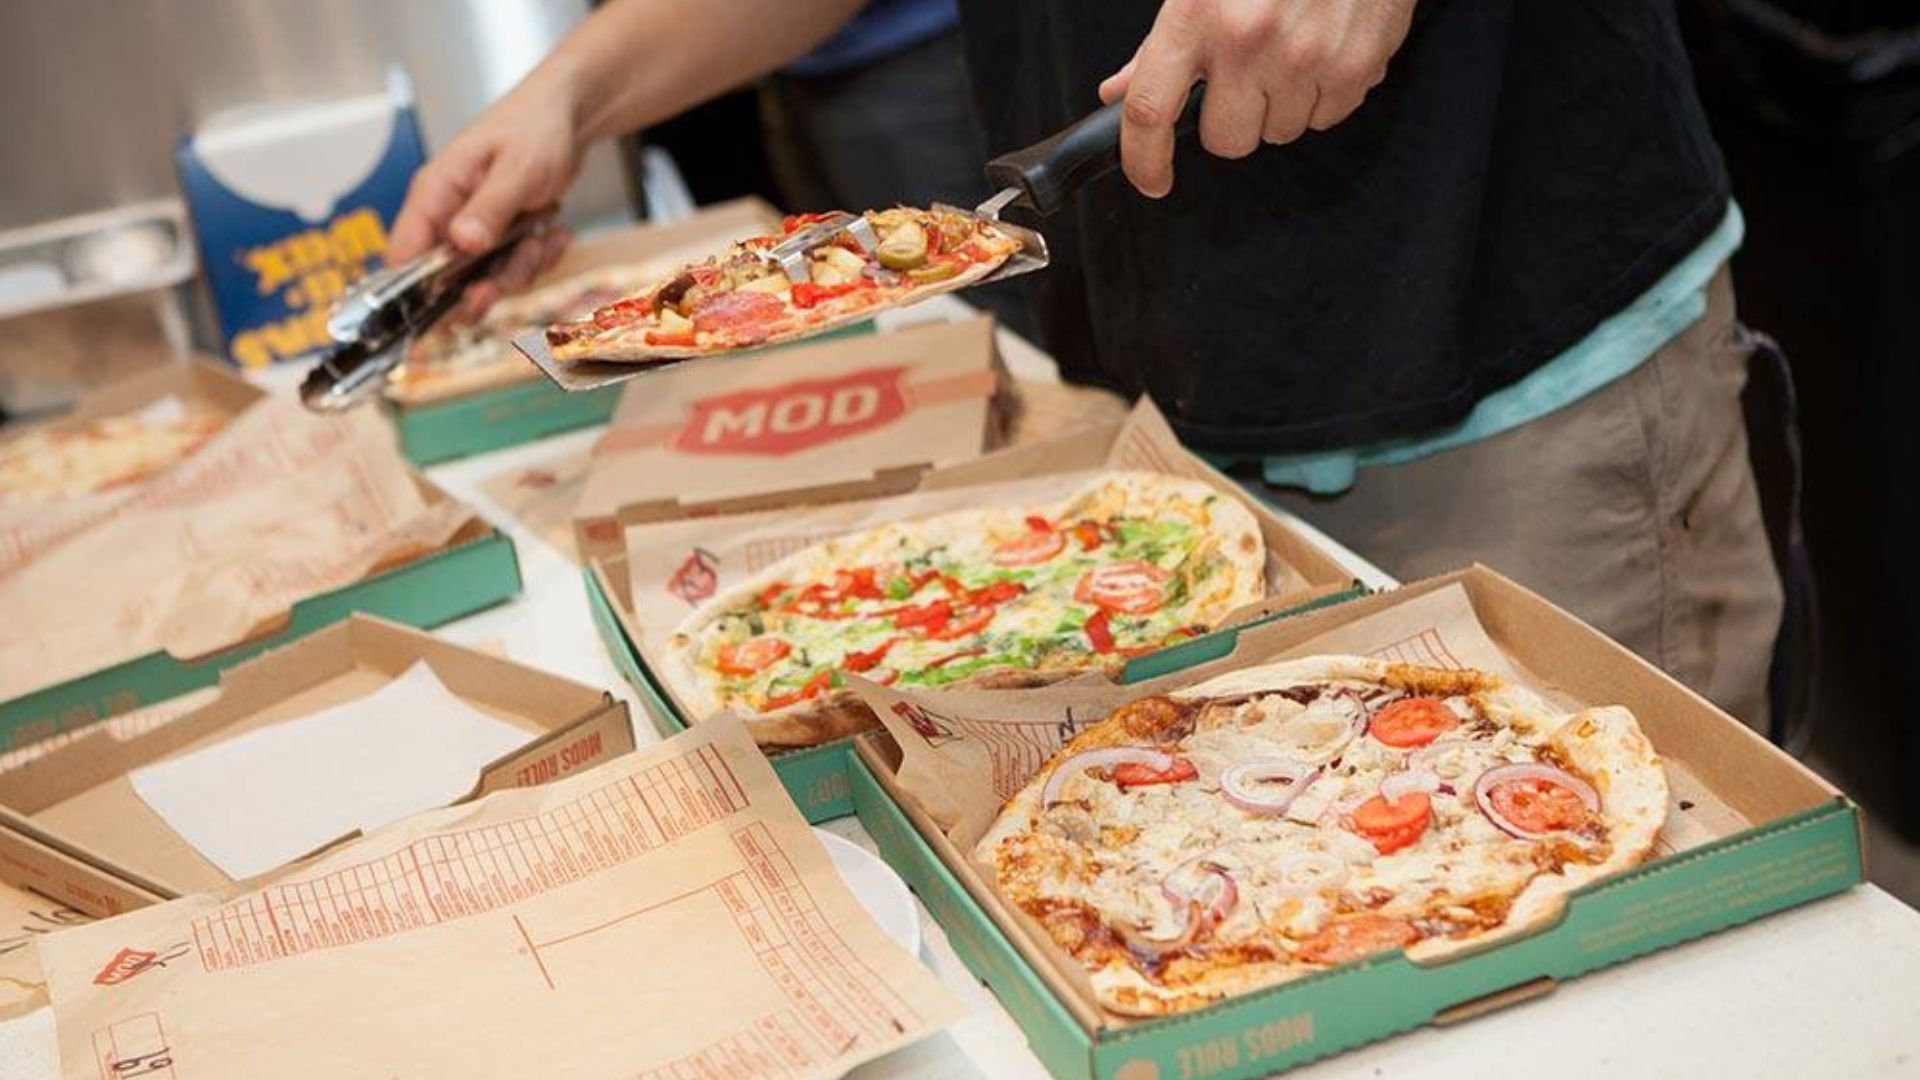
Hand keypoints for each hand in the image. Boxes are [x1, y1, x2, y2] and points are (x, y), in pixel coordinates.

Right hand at [386, 74, 581, 319]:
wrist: (568, 116)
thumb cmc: (535, 127)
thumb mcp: (517, 169)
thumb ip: (489, 208)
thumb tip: (461, 243)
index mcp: (435, 193)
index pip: (403, 254)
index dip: (417, 288)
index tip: (453, 299)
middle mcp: (448, 217)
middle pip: (442, 281)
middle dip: (480, 289)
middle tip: (504, 280)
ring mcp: (474, 230)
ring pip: (485, 281)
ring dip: (519, 270)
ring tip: (541, 238)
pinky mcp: (500, 238)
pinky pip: (514, 270)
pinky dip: (539, 260)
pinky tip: (555, 235)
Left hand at [1098, 0, 1416, 197]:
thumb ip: (1161, 44)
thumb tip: (1119, 93)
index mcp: (1197, 14)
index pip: (1150, 110)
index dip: (1143, 160)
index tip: (1151, 180)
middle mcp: (1248, 40)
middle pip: (1225, 141)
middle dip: (1230, 121)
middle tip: (1243, 78)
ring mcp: (1306, 57)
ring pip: (1277, 133)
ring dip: (1279, 106)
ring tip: (1290, 50)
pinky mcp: (1355, 65)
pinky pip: (1325, 118)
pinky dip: (1322, 95)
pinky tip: (1323, 49)